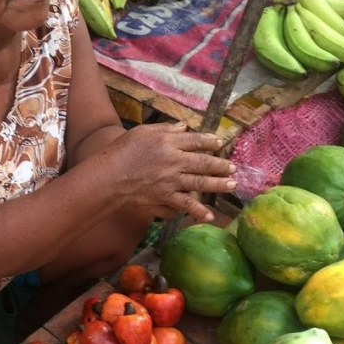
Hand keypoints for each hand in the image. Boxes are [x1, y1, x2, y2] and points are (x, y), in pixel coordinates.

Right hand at [98, 122, 236, 220]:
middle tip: (233, 167)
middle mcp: (174, 161)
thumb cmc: (122, 151)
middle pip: (203, 162)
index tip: (219, 142)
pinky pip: (186, 205)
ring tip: (232, 185)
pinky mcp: (165, 198)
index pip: (195, 140)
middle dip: (220, 165)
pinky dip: (198, 211)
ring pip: (200, 183)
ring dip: (218, 184)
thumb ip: (165, 128)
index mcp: (168, 142)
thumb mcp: (142, 132)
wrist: (109, 177)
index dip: (209, 141)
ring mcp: (171, 181)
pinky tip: (209, 216)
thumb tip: (184, 127)